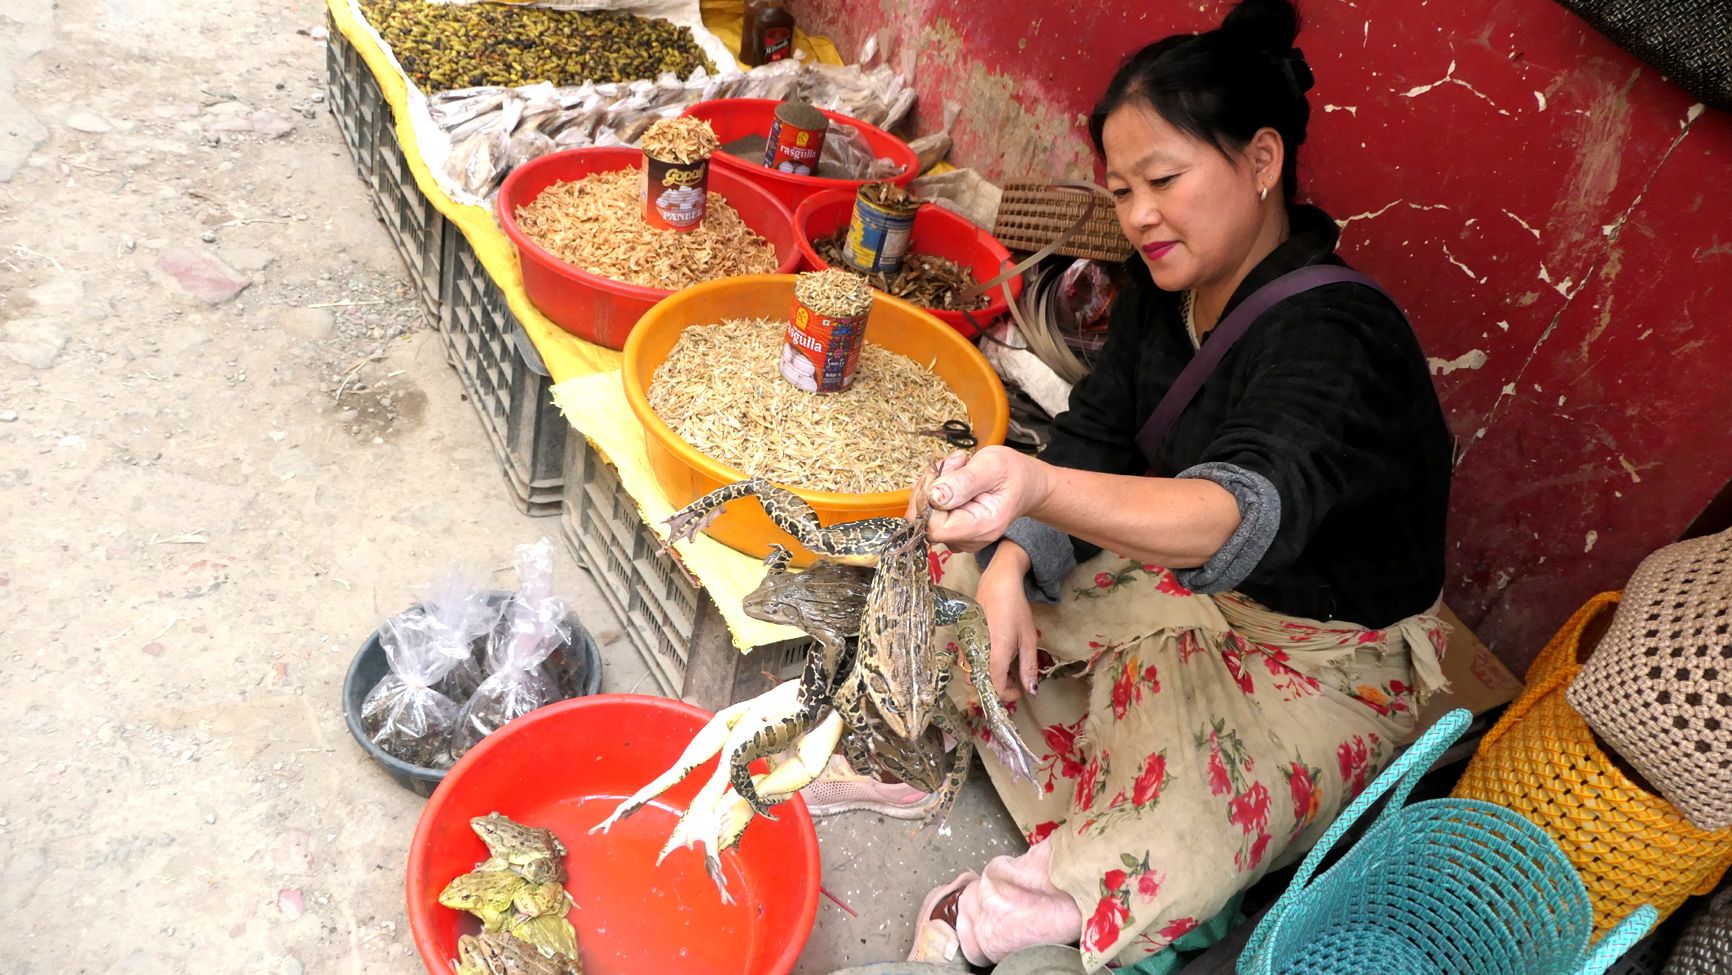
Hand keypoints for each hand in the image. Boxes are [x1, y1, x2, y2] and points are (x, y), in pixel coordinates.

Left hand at [923, 447, 1046, 551]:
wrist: (1025, 483)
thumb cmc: (1012, 473)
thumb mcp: (991, 466)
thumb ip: (964, 482)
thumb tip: (934, 497)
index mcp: (980, 527)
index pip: (933, 527)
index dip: (928, 499)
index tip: (944, 473)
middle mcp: (967, 539)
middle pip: (925, 522)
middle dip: (930, 487)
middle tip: (955, 464)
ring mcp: (958, 536)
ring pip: (924, 514)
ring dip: (932, 484)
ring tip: (959, 467)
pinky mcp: (951, 529)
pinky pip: (928, 511)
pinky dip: (933, 489)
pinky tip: (953, 476)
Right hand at [977, 547, 1040, 701]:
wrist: (998, 584)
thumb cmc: (1016, 610)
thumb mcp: (1028, 639)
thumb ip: (1029, 667)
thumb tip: (1032, 691)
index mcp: (995, 654)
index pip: (996, 687)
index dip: (1009, 695)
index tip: (1020, 691)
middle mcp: (976, 653)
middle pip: (978, 684)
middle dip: (994, 688)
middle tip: (1011, 680)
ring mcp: (966, 645)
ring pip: (970, 673)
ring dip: (986, 677)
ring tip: (1003, 667)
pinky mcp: (962, 638)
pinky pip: (966, 661)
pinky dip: (978, 666)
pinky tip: (992, 655)